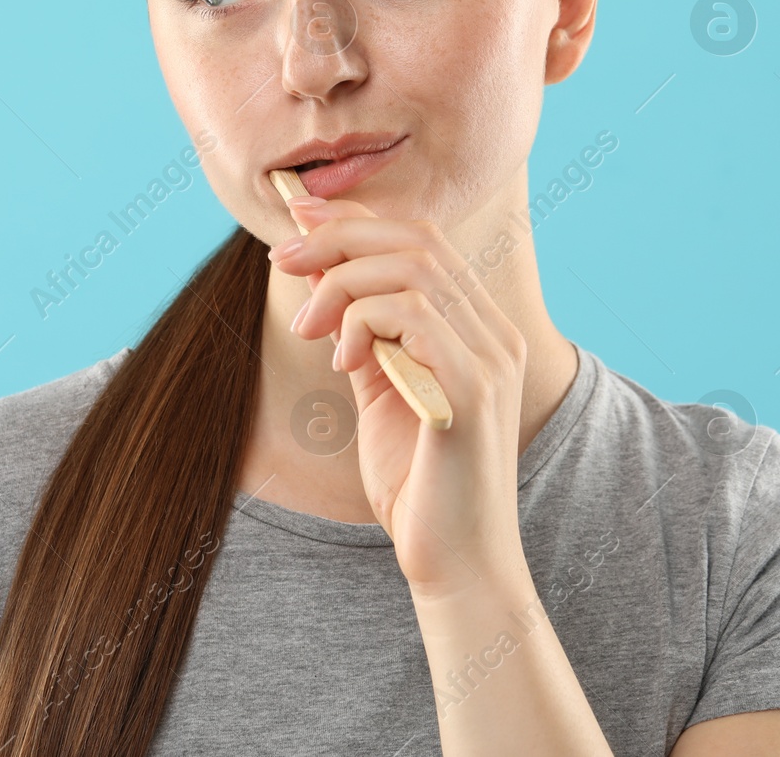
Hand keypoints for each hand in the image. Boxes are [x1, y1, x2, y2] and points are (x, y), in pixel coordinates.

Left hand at [269, 196, 530, 594]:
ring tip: (307, 328)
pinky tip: (341, 360)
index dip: (357, 218)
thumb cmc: (415, 481)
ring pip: (412, 270)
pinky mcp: (473, 391)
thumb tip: (320, 272)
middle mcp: (495, 333)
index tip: (297, 218)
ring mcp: (491, 359)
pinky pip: (413, 318)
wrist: (455, 562)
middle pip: (418, 240)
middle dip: (339, 237)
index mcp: (478, 327)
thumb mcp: (377, 388)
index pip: (422, 239)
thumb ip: (360, 331)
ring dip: (342, 284)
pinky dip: (362, 322)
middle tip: (283, 259)